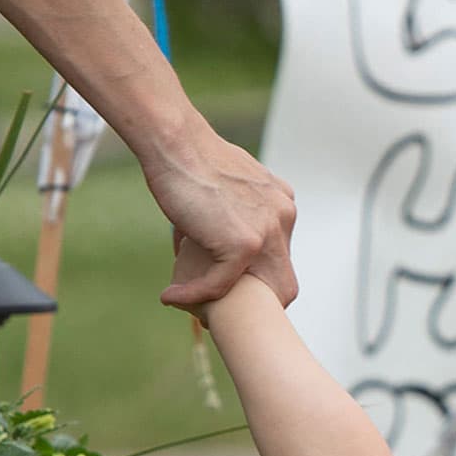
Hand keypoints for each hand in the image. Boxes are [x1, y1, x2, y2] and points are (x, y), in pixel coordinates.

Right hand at [145, 131, 297, 308]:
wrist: (176, 142)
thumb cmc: (189, 161)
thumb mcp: (225, 191)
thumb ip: (230, 219)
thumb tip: (205, 250)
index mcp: (282, 206)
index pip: (281, 260)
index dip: (257, 281)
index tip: (230, 290)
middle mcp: (283, 218)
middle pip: (283, 285)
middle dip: (254, 305)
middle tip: (216, 312)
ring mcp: (267, 232)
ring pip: (258, 294)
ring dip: (226, 307)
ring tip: (196, 311)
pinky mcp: (243, 244)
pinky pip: (219, 286)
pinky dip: (193, 296)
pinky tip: (171, 295)